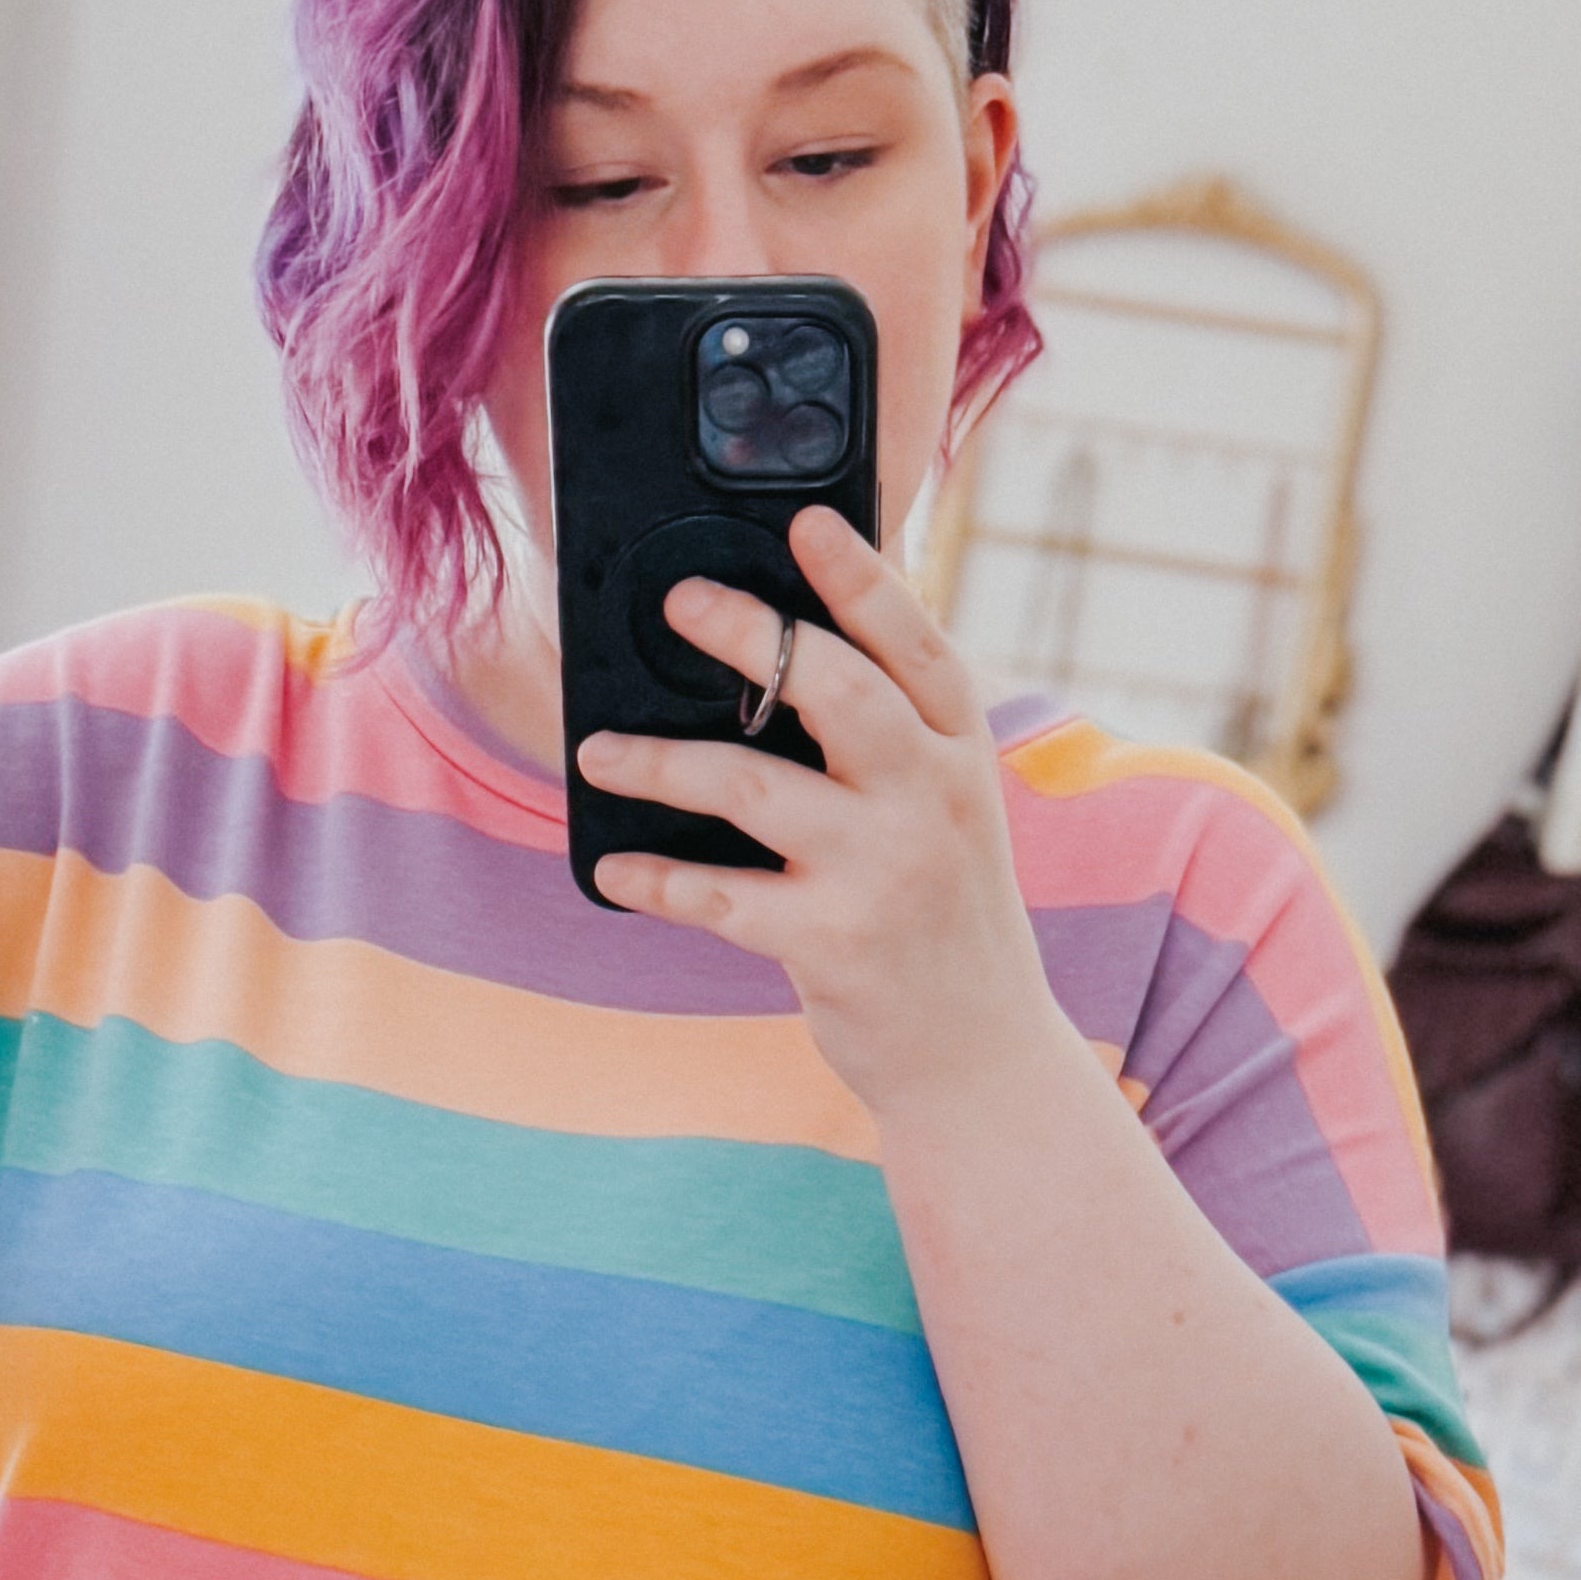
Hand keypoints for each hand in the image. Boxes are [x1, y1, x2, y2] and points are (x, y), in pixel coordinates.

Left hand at [575, 510, 1059, 1124]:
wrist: (981, 1057)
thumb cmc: (942, 919)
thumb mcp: (948, 814)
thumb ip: (894, 741)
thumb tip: (787, 656)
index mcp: (962, 754)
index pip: (916, 644)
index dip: (862, 578)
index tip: (807, 522)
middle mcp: (931, 799)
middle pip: (837, 690)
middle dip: (751, 636)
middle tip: (680, 602)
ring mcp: (883, 871)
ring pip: (753, 787)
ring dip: (662, 763)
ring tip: (598, 751)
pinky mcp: (833, 943)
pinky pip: (720, 897)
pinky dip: (658, 881)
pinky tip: (615, 869)